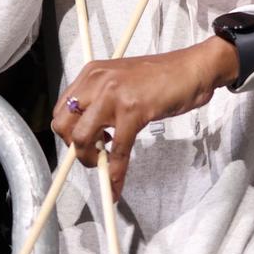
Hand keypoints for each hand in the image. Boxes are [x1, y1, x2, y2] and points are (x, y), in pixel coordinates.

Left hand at [51, 36, 238, 198]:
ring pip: (83, 138)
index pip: (62, 109)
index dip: (68, 133)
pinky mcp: (133, 111)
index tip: (83, 144)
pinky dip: (115, 172)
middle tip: (94, 156)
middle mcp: (96, 82)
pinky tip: (117, 185)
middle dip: (74, 148)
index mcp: (91, 74)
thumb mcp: (120, 82)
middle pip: (63, 124)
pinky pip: (117, 150)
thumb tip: (89, 135)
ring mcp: (113, 95)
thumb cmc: (160, 78)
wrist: (192, 68)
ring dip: (91, 161)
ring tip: (106, 165)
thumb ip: (101, 102)